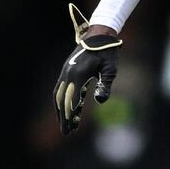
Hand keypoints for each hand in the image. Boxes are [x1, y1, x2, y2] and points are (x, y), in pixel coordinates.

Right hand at [53, 5, 121, 134]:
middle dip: (64, 117)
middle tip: (66, 133)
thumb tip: (100, 101)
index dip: (71, 114)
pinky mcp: (67, 71)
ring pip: (59, 96)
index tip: (71, 127)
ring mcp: (65, 72)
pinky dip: (62, 102)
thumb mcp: (110, 69)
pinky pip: (61, 90)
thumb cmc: (108, 53)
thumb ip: (105, 84)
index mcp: (78, 73)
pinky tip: (68, 112)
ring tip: (66, 126)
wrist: (99, 35)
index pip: (72, 98)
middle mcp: (68, 73)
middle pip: (63, 99)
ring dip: (61, 111)